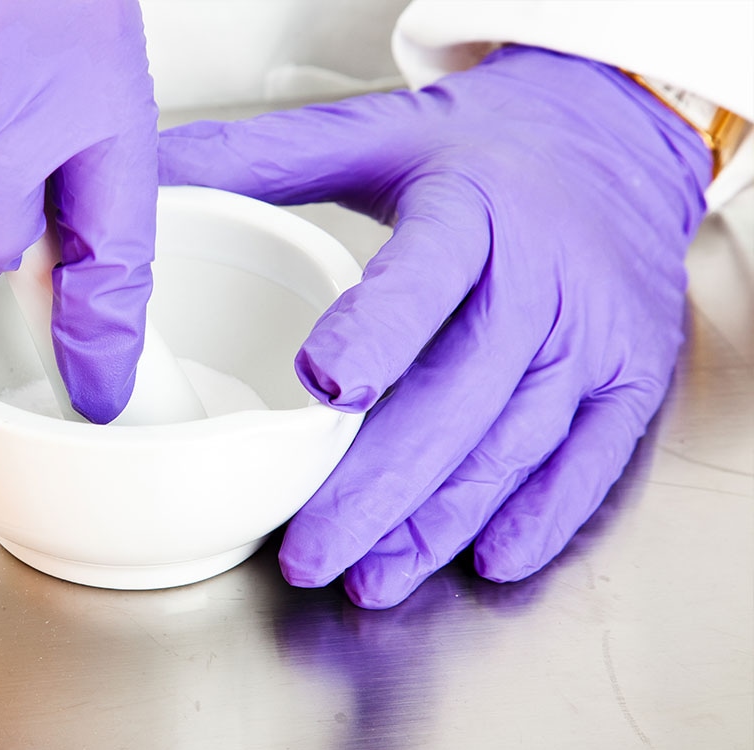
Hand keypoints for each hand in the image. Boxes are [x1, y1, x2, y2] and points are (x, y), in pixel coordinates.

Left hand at [158, 45, 710, 607]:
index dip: (378, 333)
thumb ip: (265, 159)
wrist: (614, 139)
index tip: (322, 387)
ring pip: (514, 446)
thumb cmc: (478, 149)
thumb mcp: (374, 133)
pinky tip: (483, 560)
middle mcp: (543, 275)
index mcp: (470, 208)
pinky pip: (590, 462)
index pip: (424, 276)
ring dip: (440, 524)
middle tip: (310, 552)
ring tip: (371, 578)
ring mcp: (596, 334)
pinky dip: (540, 519)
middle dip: (381, 486)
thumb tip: (154, 175)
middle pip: (461, 396)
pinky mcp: (633, 378)